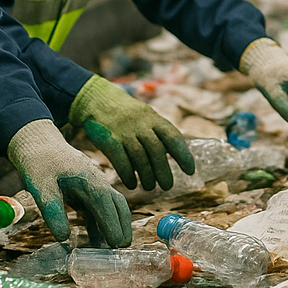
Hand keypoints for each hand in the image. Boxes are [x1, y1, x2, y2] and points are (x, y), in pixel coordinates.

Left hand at [8, 119, 131, 247]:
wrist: (37, 142)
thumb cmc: (38, 162)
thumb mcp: (40, 186)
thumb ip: (52, 209)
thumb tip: (63, 237)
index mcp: (87, 178)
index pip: (105, 202)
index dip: (112, 223)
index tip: (117, 242)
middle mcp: (95, 181)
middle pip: (116, 203)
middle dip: (123, 224)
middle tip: (124, 248)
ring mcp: (92, 186)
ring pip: (110, 206)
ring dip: (115, 225)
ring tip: (116, 248)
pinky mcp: (84, 191)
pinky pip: (97, 209)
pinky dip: (100, 224)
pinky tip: (98, 241)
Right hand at [69, 75, 195, 190]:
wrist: (97, 100)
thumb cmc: (127, 114)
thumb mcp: (146, 116)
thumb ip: (159, 133)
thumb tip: (178, 155)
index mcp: (154, 118)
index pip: (173, 137)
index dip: (183, 155)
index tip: (190, 171)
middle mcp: (141, 124)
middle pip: (156, 150)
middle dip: (163, 171)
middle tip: (167, 186)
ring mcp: (124, 131)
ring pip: (139, 157)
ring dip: (147, 176)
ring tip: (149, 187)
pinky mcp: (108, 139)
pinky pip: (120, 160)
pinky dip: (128, 174)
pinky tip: (132, 184)